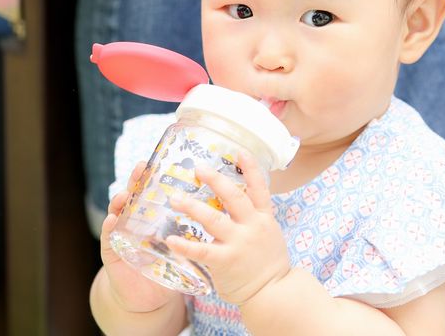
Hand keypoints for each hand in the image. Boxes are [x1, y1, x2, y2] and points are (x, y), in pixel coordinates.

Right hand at [99, 161, 179, 312]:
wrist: (148, 299)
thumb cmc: (165, 268)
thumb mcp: (178, 245)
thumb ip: (189, 230)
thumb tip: (216, 211)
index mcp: (151, 218)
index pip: (152, 193)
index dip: (154, 177)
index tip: (160, 161)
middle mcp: (134, 222)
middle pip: (134, 196)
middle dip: (135, 181)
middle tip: (140, 167)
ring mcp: (121, 235)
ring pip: (117, 213)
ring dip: (119, 201)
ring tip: (123, 193)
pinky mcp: (113, 253)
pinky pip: (109, 239)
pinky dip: (108, 228)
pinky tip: (111, 220)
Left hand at [164, 154, 291, 305]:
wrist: (274, 294)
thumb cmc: (268, 263)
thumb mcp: (269, 233)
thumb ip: (255, 216)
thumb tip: (239, 195)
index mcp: (264, 218)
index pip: (259, 188)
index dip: (250, 168)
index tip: (238, 150)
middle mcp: (252, 227)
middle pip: (234, 197)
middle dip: (215, 180)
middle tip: (197, 168)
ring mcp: (239, 243)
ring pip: (214, 219)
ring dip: (192, 207)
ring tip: (175, 198)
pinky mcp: (226, 262)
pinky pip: (202, 250)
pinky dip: (185, 245)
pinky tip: (170, 239)